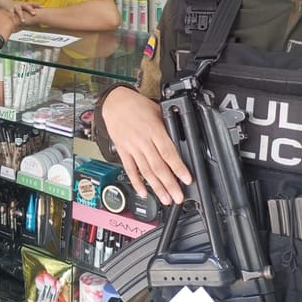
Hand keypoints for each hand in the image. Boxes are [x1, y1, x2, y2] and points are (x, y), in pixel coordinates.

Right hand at [1, 0, 38, 22]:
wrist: (5, 2)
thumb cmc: (16, 6)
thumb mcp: (23, 7)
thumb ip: (30, 9)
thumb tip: (39, 14)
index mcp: (25, 4)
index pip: (32, 4)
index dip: (37, 5)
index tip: (43, 7)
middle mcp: (21, 4)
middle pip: (27, 6)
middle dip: (31, 10)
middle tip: (34, 14)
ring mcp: (15, 6)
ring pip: (19, 11)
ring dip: (21, 16)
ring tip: (23, 21)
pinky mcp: (9, 8)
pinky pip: (11, 12)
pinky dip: (11, 14)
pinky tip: (12, 16)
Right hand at [100, 86, 191, 204]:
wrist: (114, 102)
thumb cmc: (137, 105)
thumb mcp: (157, 110)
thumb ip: (167, 126)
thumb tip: (180, 139)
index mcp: (154, 130)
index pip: (169, 153)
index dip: (178, 168)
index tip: (186, 179)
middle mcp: (143, 141)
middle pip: (158, 166)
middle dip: (170, 184)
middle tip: (178, 197)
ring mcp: (132, 147)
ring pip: (146, 171)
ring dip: (156, 187)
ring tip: (165, 198)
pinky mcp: (123, 151)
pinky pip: (130, 169)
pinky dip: (137, 182)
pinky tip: (144, 192)